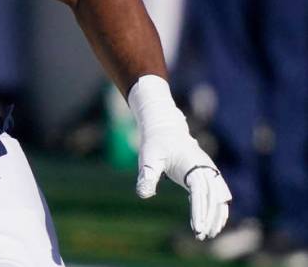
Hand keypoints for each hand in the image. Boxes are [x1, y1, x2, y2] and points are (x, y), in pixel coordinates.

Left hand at [130, 76, 230, 240]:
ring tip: (209, 234)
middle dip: (208, 218)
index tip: (196, 228)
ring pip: (219, 198)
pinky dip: (219, 208)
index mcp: (193, 164)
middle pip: (212, 198)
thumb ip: (147, 175)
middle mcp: (206, 168)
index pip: (199, 192)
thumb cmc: (155, 143)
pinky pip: (219, 194)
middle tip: (200, 236)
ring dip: (216, 216)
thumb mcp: (148, 158)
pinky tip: (214, 223)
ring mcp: (210, 170)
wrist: (165, 127)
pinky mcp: (208, 174)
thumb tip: (143, 195)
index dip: (200, 211)